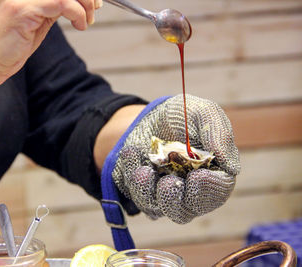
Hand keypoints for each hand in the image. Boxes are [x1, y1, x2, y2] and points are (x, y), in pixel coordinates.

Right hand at [0, 0, 100, 88]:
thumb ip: (48, 6)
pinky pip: (61, 2)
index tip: (91, 0)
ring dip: (85, 2)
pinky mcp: (19, 8)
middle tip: (95, 6)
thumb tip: (74, 2)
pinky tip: (80, 24)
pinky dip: (78, 12)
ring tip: (88, 18)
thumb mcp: (30, 19)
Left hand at [112, 94, 240, 223]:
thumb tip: (233, 167)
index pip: (217, 192)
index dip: (209, 188)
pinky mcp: (143, 192)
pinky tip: (131, 153)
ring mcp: (164, 195)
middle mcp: (189, 191)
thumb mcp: (202, 112)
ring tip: (143, 169)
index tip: (197, 175)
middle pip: (185, 211)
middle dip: (175, 199)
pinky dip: (131, 176)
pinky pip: (135, 195)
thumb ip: (219, 133)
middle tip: (168, 182)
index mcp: (213, 174)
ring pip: (157, 208)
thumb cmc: (182, 116)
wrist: (149, 116)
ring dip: (148, 190)